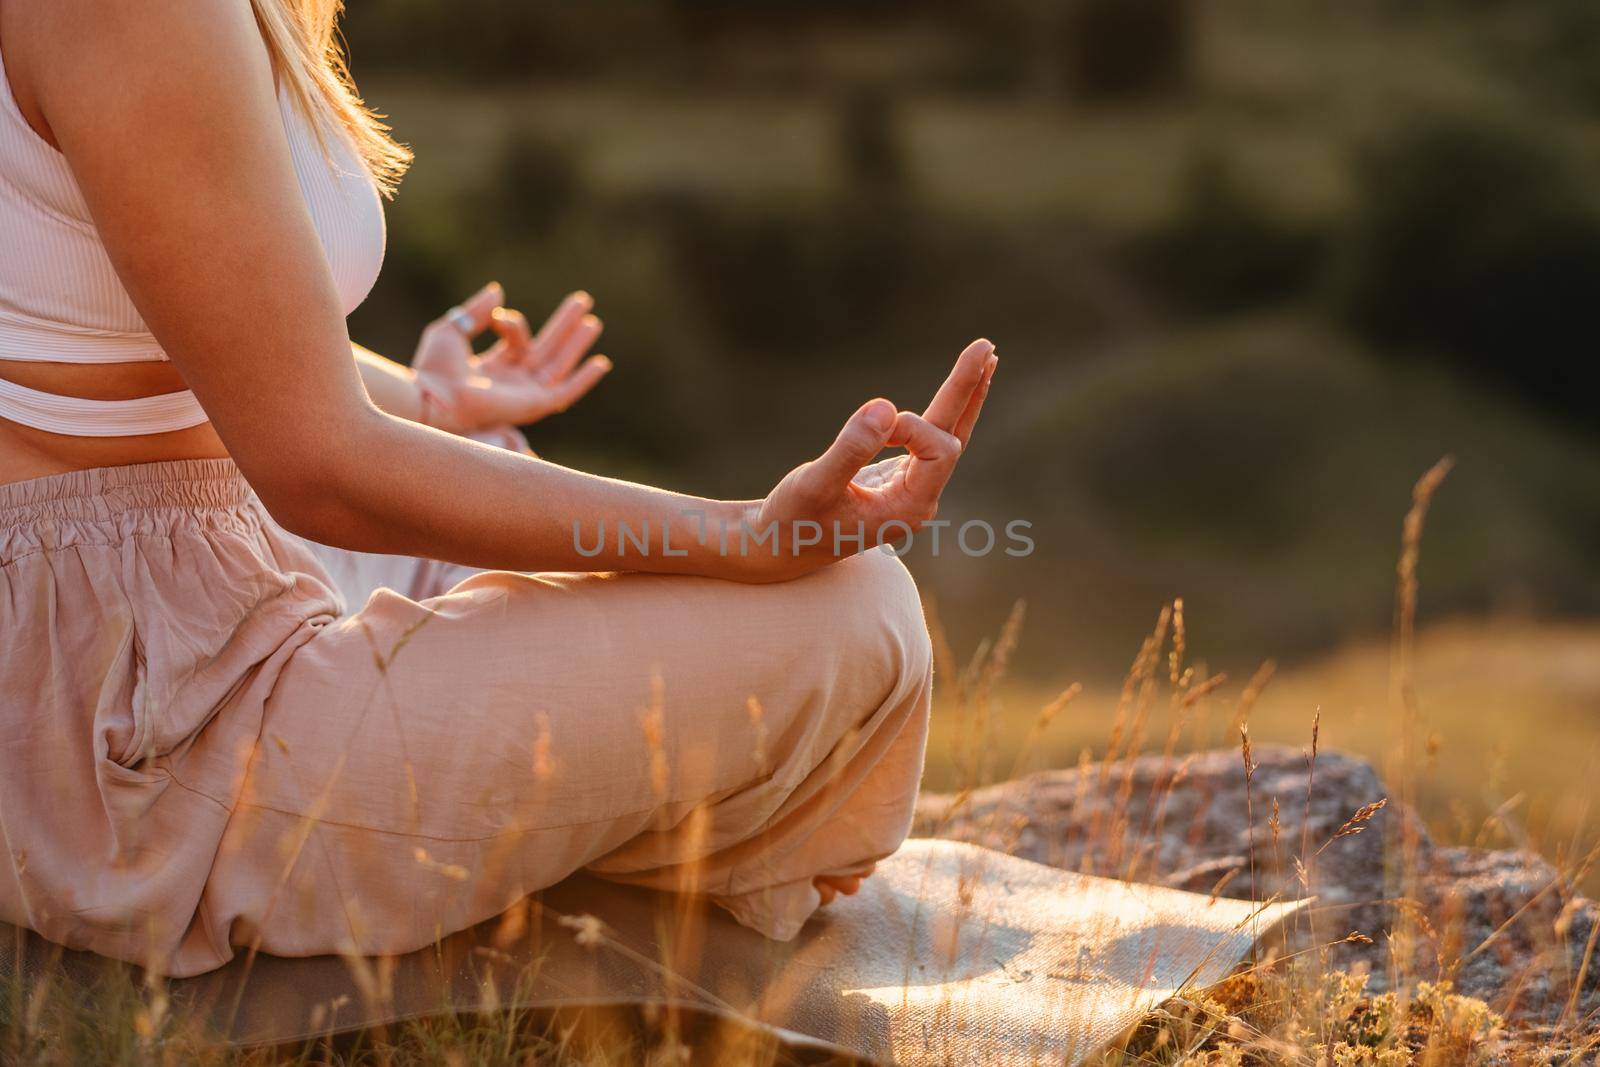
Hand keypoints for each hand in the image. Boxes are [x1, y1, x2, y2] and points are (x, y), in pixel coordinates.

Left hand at [412, 283, 610, 433]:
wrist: (436, 395)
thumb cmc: (435, 367)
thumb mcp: (454, 329)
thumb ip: (476, 310)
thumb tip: (499, 291)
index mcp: (492, 369)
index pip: (517, 341)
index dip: (514, 324)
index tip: (499, 318)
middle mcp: (511, 383)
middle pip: (546, 350)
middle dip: (564, 326)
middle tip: (582, 301)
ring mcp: (523, 395)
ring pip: (558, 366)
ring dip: (576, 344)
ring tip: (593, 321)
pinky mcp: (533, 405)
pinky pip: (565, 392)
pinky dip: (584, 379)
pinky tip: (601, 362)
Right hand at [746, 338, 997, 581]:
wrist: (779, 547)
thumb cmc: (793, 521)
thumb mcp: (814, 486)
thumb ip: (850, 450)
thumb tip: (885, 407)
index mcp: (909, 509)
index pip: (935, 452)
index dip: (909, 428)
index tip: (869, 426)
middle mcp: (919, 500)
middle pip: (954, 437)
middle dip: (967, 390)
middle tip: (985, 345)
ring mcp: (912, 489)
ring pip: (948, 435)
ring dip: (964, 395)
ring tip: (986, 354)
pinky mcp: (899, 477)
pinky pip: (930, 438)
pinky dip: (946, 408)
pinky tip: (961, 386)